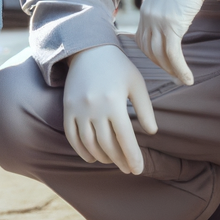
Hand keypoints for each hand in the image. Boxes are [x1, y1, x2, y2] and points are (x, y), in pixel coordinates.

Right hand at [63, 44, 157, 174]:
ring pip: (89, 143)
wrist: (88, 49)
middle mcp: (94, 108)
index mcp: (114, 102)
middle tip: (128, 169)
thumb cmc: (118, 66)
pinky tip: (91, 157)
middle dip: (119, 160)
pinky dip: (81, 150)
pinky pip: (71, 135)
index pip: (125, 138)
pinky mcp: (67, 108)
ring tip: (113, 161)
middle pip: (107, 145)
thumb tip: (152, 133)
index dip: (132, 157)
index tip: (138, 170)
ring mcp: (78, 109)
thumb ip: (145, 109)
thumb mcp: (136, 83)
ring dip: (102, 157)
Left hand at [136, 0, 210, 84]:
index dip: (153, 54)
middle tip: (175, 75)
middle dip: (162, 65)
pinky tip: (188, 78)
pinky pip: (173, 54)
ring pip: (160, 55)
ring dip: (172, 71)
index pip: (142, 40)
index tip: (165, 62)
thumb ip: (166, 8)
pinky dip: (180, 69)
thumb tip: (173, 17)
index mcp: (146, 10)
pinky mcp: (171, 25)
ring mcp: (157, 21)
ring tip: (183, 79)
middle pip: (149, 50)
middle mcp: (147, 17)